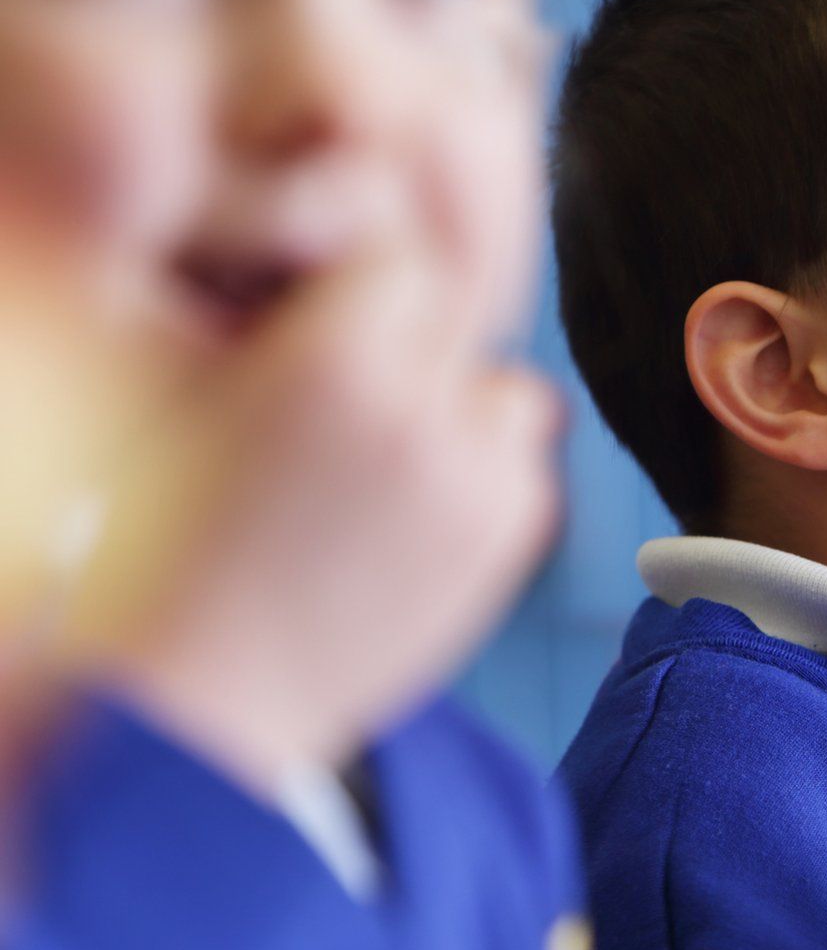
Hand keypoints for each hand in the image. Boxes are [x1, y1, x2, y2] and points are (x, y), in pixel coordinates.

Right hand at [94, 219, 559, 799]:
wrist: (210, 688)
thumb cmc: (181, 543)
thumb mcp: (211, 400)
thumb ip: (303, 329)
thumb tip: (385, 281)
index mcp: (330, 362)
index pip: (400, 261)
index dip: (367, 291)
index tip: (334, 328)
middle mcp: (420, 410)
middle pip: (461, 321)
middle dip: (415, 348)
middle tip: (356, 407)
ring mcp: (478, 475)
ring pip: (510, 391)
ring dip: (466, 414)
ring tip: (388, 470)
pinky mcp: (512, 533)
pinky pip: (522, 468)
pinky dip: (483, 483)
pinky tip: (409, 527)